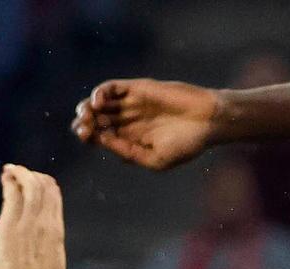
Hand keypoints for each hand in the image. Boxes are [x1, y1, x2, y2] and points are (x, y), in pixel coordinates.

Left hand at [0, 164, 67, 268]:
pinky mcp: (11, 224)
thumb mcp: (53, 264)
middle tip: (19, 174)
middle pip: (46, 187)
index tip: (31, 183)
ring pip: (32, 184)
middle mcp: (46, 225)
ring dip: (21, 172)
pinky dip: (11, 178)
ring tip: (11, 170)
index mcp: (56, 233)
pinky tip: (5, 175)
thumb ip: (53, 245)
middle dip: (33, 175)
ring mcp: (29, 223)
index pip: (55, 197)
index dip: (44, 184)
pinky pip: (14, 191)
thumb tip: (53, 234)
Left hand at [72, 78, 224, 170]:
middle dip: (84, 122)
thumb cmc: (186, 145)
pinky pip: (113, 87)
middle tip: (82, 127)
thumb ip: (128, 153)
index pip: (100, 136)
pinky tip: (98, 102)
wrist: (207, 121)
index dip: (88, 136)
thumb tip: (102, 141)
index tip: (85, 138)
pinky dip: (101, 92)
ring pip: (100, 103)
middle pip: (96, 119)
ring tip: (87, 114)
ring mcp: (131, 104)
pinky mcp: (138, 88)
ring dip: (88, 107)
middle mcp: (128, 121)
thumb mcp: (155, 159)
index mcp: (130, 140)